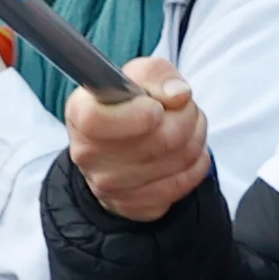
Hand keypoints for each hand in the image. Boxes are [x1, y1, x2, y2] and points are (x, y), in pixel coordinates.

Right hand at [63, 52, 209, 219]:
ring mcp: (110, 187)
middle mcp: (88, 155)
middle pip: (159, 140)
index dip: (138, 114)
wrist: (115, 151)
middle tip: (186, 107)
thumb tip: (179, 95)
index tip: (156, 107)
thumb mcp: (136, 76)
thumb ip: (156, 74)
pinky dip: (198, 160)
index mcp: (80, 115)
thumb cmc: (127, 104)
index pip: (98, 120)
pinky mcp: (135, 206)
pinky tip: (187, 148)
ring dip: (197, 134)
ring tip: (190, 123)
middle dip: (186, 116)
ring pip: (179, 159)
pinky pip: (186, 182)